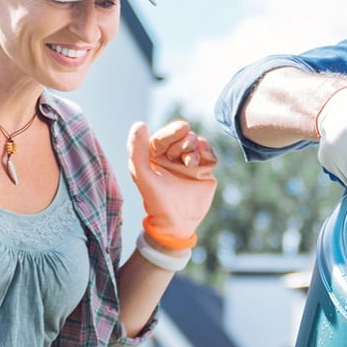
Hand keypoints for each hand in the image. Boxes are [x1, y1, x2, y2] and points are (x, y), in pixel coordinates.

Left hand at [127, 120, 217, 248]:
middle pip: (183, 136)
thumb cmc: (156, 200)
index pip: (164, 136)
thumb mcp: (142, 175)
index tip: (183, 128)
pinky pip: (210, 153)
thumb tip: (140, 124)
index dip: (173, 131)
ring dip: (196, 148)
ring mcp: (189, 161)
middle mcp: (172, 155)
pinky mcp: (204, 169)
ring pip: (197, 142)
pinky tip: (203, 162)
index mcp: (155, 155)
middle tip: (185, 155)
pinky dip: (208, 152)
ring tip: (191, 163)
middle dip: (185, 142)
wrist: (177, 222)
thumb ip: (137, 151)